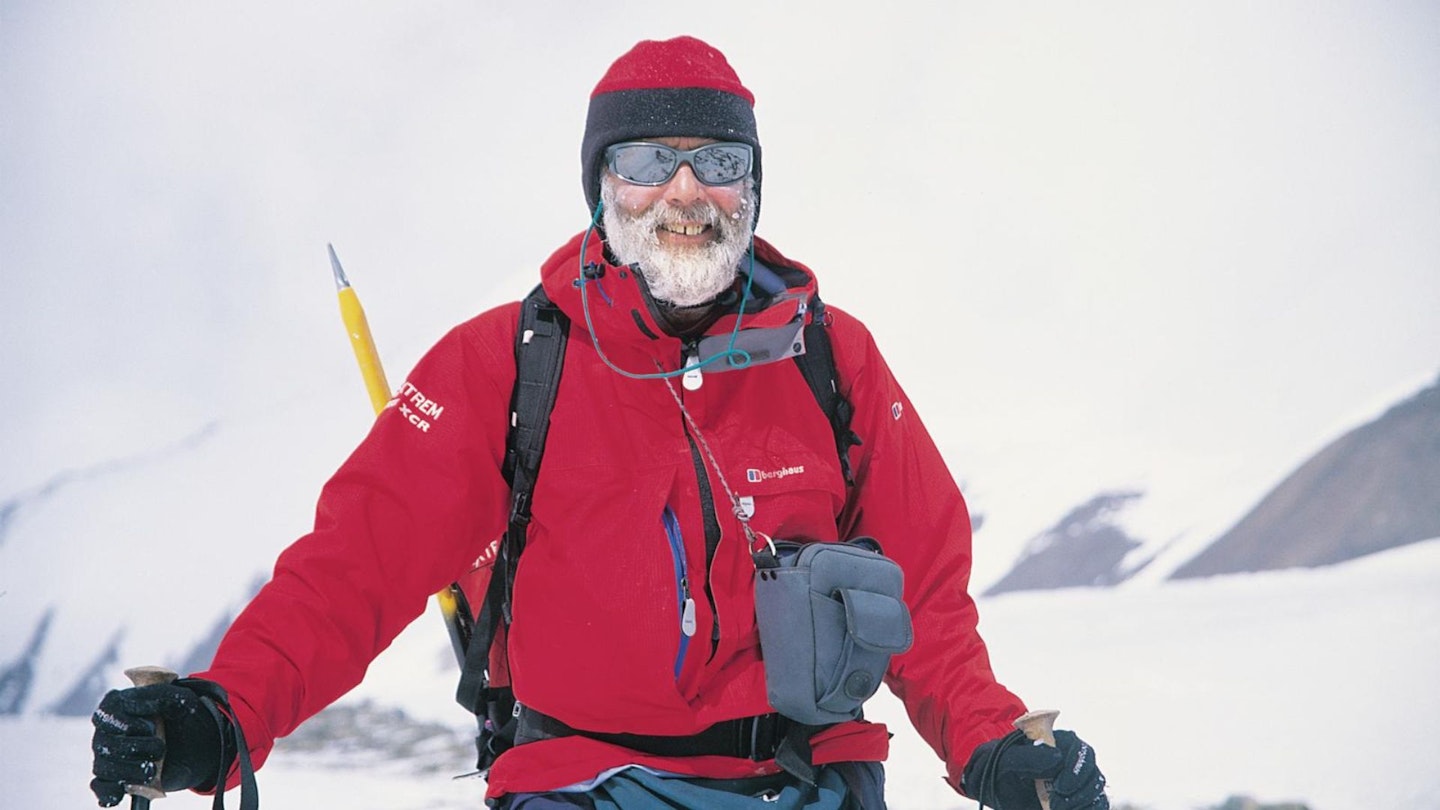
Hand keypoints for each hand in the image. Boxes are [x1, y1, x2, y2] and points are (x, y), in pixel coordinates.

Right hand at [90, 680, 227, 806]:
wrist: (196, 742)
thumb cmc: (183, 716)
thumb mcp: (180, 701)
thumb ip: (162, 696)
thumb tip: (139, 703)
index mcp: (117, 705)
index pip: (107, 715)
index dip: (126, 725)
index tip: (149, 727)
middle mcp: (107, 730)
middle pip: (104, 744)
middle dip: (133, 749)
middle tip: (159, 749)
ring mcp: (107, 755)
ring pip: (103, 767)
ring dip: (128, 772)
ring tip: (152, 771)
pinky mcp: (114, 778)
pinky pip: (101, 788)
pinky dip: (109, 792)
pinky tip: (122, 792)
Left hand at [962, 729, 1107, 809]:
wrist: (994, 789)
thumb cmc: (997, 768)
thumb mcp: (1005, 760)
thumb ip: (1027, 756)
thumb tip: (1056, 756)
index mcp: (1055, 744)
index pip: (1078, 748)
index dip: (1075, 768)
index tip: (1060, 787)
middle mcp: (1069, 761)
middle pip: (1092, 771)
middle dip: (1080, 791)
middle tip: (1057, 804)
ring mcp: (1074, 782)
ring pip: (1096, 791)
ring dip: (1083, 803)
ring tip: (1057, 809)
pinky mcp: (1076, 800)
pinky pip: (1096, 804)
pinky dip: (1089, 808)